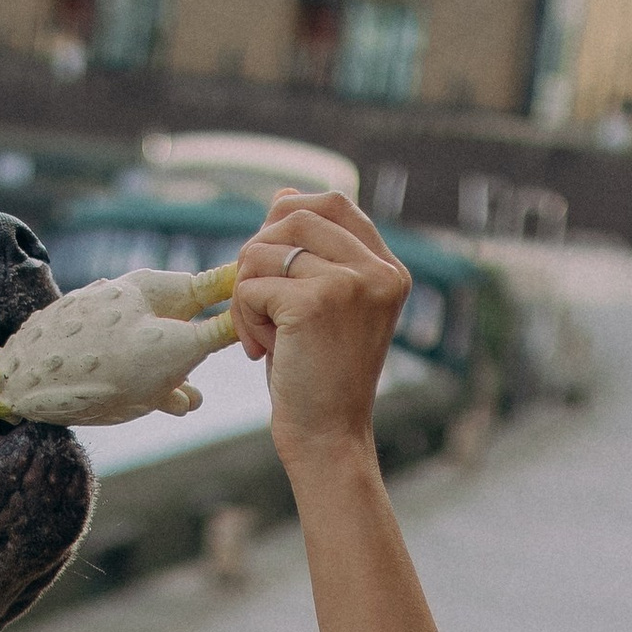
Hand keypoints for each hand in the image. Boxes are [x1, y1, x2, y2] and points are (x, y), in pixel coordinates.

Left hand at [233, 188, 411, 469]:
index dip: (290, 217)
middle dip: (260, 254)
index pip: (335, 202)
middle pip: (294, 215)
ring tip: (262, 336)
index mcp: (388, 269)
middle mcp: (378, 271)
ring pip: (264, 250)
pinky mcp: (317, 302)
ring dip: (247, 293)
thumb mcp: (322, 307)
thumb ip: (313, 253)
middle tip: (258, 303)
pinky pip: (251, 285)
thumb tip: (283, 194)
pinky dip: (243, 318)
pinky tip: (262, 352)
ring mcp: (351, 283)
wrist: (328, 438)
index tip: (272, 263)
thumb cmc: (320, 378)